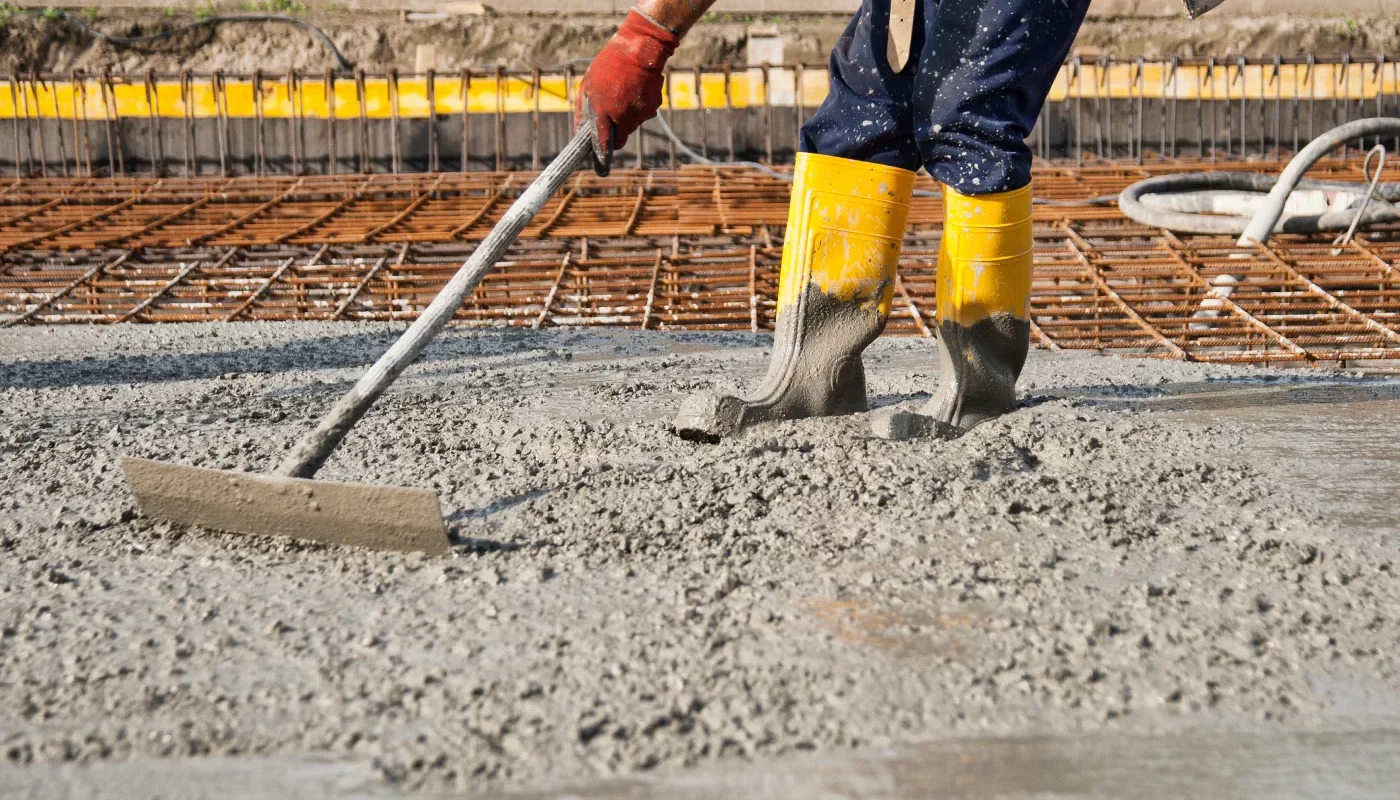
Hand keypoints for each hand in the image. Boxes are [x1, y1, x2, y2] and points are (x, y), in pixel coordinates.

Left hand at [576, 10, 678, 174]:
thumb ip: (581, 109)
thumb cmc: (609, 64)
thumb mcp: (587, 84)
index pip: (603, 142)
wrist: (640, 49)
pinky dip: (640, 108)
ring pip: (633, 125)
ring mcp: (640, 113)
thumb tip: (578, 130)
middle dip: (616, 132)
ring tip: (624, 94)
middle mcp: (623, 116)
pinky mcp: (653, 108)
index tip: (601, 163)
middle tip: (612, 117)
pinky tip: (636, 91)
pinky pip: (644, 114)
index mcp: (603, 111)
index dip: (602, 154)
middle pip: (621, 138)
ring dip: (628, 117)